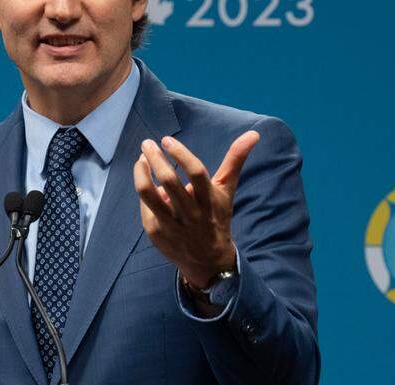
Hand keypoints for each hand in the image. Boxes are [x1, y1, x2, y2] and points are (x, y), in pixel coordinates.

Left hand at [132, 131, 259, 286]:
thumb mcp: (227, 190)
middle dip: (155, 158)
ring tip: (141, 159)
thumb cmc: (217, 216)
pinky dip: (144, 190)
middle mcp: (191, 213)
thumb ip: (235, 160)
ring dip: (141, 172)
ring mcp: (171, 224)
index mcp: (209, 200)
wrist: (208, 261)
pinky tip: (146, 182)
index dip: (181, 154)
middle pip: (169, 181)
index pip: (196, 173)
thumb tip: (253, 133)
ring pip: (149, 194)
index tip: (167, 140)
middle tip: (147, 143)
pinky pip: (145, 206)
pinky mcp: (156, 232)